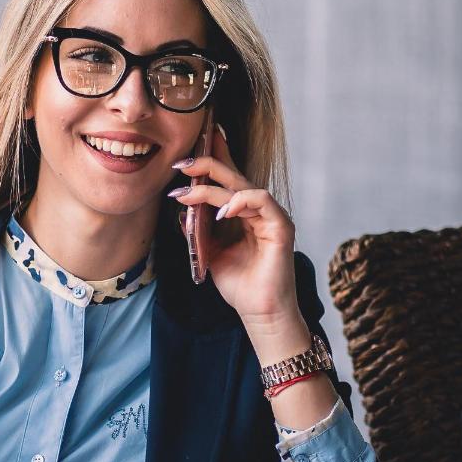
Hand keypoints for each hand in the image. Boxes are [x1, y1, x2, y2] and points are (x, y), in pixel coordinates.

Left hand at [170, 128, 299, 328]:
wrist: (258, 312)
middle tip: (182, 162)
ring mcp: (270, 216)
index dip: (213, 159)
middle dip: (207, 164)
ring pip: (241, 187)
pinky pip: (261, 201)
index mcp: (243, 214)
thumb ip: (199, 230)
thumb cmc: (239, 285)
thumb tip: (181, 209)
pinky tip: (221, 211)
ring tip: (188, 193)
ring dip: (212, 187)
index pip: (228, 179)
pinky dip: (240, 201)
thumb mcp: (209, 252)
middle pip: (233, 176)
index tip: (189, 148)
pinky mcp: (281, 226)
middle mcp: (258, 210)